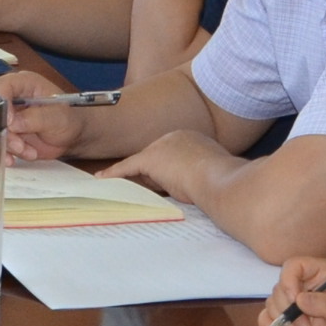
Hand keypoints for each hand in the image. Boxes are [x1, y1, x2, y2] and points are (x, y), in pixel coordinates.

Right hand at [0, 68, 84, 161]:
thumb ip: (36, 118)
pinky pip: (0, 142)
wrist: (74, 136)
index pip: (3, 86)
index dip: (2, 103)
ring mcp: (10, 116)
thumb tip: (12, 123)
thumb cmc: (70, 119)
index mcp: (25, 84)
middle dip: (6, 131)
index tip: (9, 122)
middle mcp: (14, 98)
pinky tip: (15, 159)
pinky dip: (7, 153)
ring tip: (28, 151)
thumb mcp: (58, 117)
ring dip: (10, 145)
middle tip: (20, 144)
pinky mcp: (9, 133)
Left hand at [104, 131, 229, 207]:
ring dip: (136, 179)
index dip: (169, 173)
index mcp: (193, 138)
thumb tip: (196, 185)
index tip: (170, 184)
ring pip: (143, 166)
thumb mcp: (212, 174)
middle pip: (156, 160)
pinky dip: (114, 174)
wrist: (223, 183)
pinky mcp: (150, 159)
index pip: (172, 156)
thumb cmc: (223, 182)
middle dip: (154, 176)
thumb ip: (200, 173)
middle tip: (152, 189)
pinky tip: (101, 179)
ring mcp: (162, 145)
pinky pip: (127, 168)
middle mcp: (175, 136)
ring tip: (125, 186)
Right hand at [258, 254, 325, 325]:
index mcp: (320, 273)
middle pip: (279, 287)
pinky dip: (269, 325)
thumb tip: (299, 300)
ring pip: (272, 302)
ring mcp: (295, 302)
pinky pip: (267, 317)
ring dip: (283, 320)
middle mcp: (304, 284)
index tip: (295, 300)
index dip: (289, 280)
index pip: (295, 265)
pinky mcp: (289, 319)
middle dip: (288, 309)